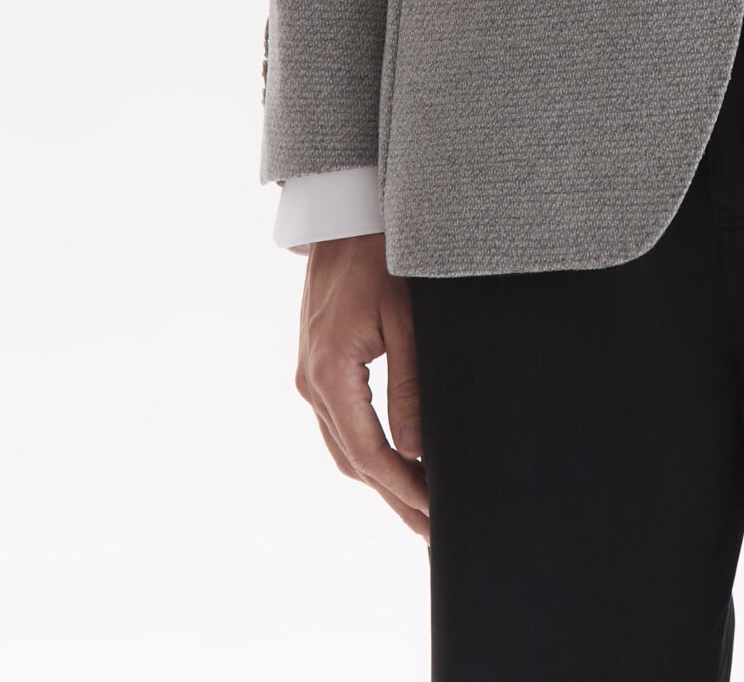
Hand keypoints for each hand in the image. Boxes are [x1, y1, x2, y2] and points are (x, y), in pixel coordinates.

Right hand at [295, 232, 428, 537]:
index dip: (402, 488)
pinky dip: (367, 450)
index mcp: (329, 373)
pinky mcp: (317, 365)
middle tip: (432, 529)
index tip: (433, 513)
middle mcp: (312, 381)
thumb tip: (418, 449)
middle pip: (353, 461)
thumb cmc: (379, 256)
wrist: (342, 215)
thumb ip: (411, 386)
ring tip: (419, 505)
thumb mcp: (405, 318)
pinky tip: (395, 462)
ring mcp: (310, 375)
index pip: (368, 453)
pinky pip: (341, 424)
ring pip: (344, 446)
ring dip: (381, 478)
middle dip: (394, 496)